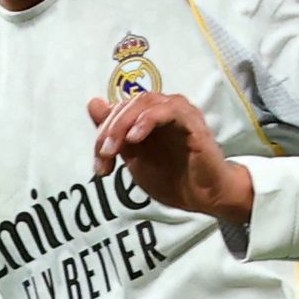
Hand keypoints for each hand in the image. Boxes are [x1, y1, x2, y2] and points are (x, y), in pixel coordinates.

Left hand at [90, 90, 252, 220]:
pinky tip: (135, 137)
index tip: (100, 165)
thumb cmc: (174, 178)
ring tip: (115, 148)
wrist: (204, 197)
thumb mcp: (134, 159)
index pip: (117, 111)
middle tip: (104, 156)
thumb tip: (94, 104)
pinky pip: (168, 110)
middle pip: (127, 104)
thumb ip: (116, 134)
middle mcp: (163, 109)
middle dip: (109, 130)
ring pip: (144, 102)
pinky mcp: (192, 121)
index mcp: (148, 117)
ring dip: (123, 124)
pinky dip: (148, 120)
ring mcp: (179, 112)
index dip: (102, 134)